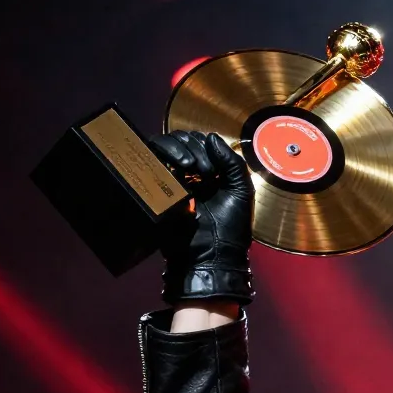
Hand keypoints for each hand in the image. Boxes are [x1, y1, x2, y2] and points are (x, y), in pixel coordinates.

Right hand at [147, 131, 254, 305]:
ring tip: (193, 166)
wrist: (210, 255)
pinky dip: (164, 155)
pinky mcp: (154, 187)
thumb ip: (232, 161)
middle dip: (194, 147)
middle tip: (206, 170)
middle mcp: (188, 174)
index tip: (215, 165)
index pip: (200, 142)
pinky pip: (150, 160)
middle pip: (181, 140)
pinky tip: (179, 167)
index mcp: (209, 173)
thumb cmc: (230, 228)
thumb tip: (210, 136)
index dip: (206, 145)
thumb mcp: (241, 190)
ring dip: (179, 147)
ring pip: (164, 145)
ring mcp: (170, 179)